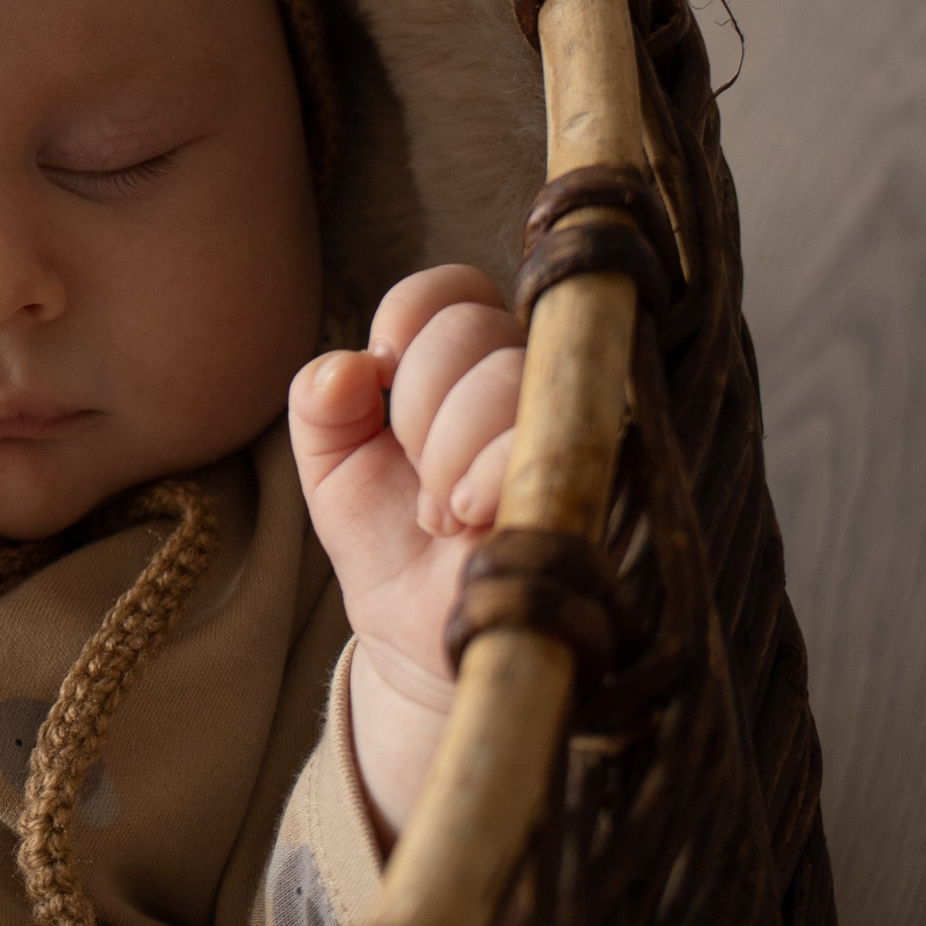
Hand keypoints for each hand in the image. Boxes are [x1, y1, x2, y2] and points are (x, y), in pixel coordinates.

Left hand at [288, 265, 524, 839]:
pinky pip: (548, 435)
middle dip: (419, 407)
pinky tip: (468, 519)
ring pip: (510, 374)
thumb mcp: (331, 466)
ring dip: (451, 449)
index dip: (404, 327)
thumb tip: (346, 366)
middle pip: (474, 329)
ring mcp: (573, 421)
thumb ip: (319, 401)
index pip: (451, 289)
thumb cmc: (390, 538)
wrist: (429, 636)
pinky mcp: (606, 473)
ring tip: (442, 514)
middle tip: (418, 481)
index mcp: (469, 356)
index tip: (379, 391)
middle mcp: (531, 376)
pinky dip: (488, 472)